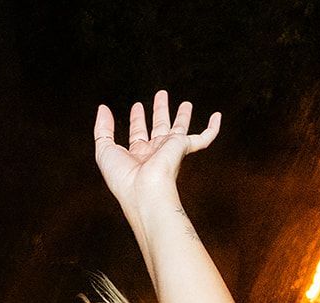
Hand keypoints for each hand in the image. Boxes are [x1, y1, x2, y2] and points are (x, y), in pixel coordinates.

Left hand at [94, 90, 220, 210]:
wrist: (144, 191)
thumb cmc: (123, 177)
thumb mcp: (104, 150)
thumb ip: (102, 129)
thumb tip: (102, 109)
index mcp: (138, 155)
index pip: (138, 134)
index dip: (137, 119)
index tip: (137, 106)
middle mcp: (155, 152)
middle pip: (159, 127)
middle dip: (159, 111)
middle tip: (161, 95)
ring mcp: (170, 150)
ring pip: (179, 128)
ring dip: (182, 115)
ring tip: (186, 103)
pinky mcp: (183, 148)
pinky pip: (204, 137)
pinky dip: (212, 128)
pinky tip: (218, 116)